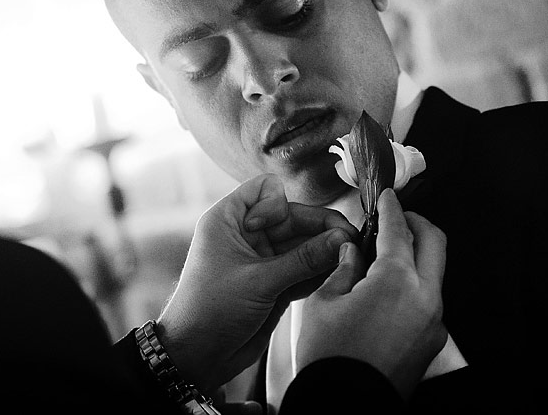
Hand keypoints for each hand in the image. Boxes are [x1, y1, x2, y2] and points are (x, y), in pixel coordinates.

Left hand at [157, 173, 356, 391]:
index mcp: (228, 220)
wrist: (196, 357)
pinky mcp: (272, 284)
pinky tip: (339, 273)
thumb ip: (303, 260)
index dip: (283, 203)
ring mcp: (260, 260)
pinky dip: (318, 272)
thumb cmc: (210, 311)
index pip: (265, 190)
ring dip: (325, 251)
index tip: (295, 226)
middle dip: (320, 228)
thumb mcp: (259, 281)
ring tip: (351, 256)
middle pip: (292, 218)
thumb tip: (340, 239)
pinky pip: (302, 270)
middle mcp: (245, 235)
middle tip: (350, 239)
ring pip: (301, 246)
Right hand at [296, 188, 447, 400]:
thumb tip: (352, 250)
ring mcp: (434, 322)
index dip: (391, 208)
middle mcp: (425, 298)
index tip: (387, 197)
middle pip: (434, 243)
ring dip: (416, 256)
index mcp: (396, 281)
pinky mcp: (432, 341)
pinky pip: (428, 299)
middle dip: (416, 224)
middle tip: (397, 217)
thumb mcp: (323, 302)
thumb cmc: (328, 359)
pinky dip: (413, 284)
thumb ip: (343, 267)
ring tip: (385, 257)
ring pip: (434, 272)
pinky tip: (387, 290)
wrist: (345, 406)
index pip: (399, 230)